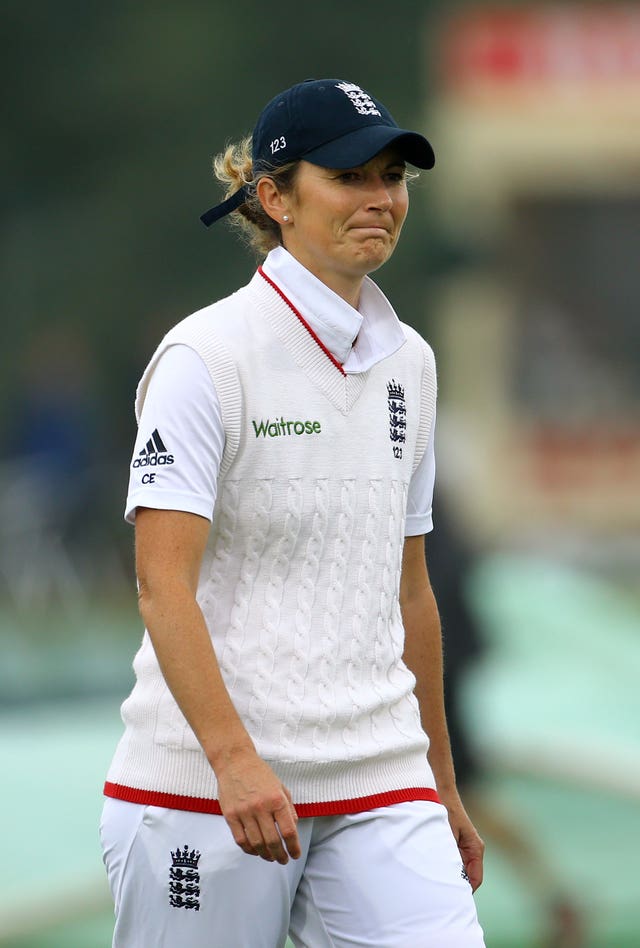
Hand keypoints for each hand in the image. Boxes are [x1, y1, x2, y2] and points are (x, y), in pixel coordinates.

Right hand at [215, 748, 301, 864]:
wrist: (235, 761)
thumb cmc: (260, 774)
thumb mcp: (280, 787)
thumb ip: (288, 808)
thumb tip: (293, 829)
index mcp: (277, 799)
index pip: (288, 831)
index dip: (294, 847)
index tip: (295, 854)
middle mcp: (261, 807)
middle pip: (273, 841)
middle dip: (280, 855)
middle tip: (283, 860)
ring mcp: (244, 812)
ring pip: (256, 844)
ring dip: (265, 855)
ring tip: (270, 857)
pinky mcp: (230, 815)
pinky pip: (240, 840)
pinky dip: (249, 850)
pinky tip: (255, 851)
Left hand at [445, 799, 484, 891]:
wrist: (441, 793)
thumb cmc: (445, 812)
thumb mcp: (447, 835)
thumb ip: (450, 854)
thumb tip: (450, 875)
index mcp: (475, 848)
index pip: (475, 879)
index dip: (465, 892)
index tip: (454, 900)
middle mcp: (473, 850)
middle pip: (468, 877)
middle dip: (457, 885)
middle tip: (443, 894)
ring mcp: (465, 847)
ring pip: (460, 870)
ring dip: (451, 875)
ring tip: (437, 881)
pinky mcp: (457, 845)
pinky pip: (454, 862)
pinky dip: (447, 867)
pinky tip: (435, 868)